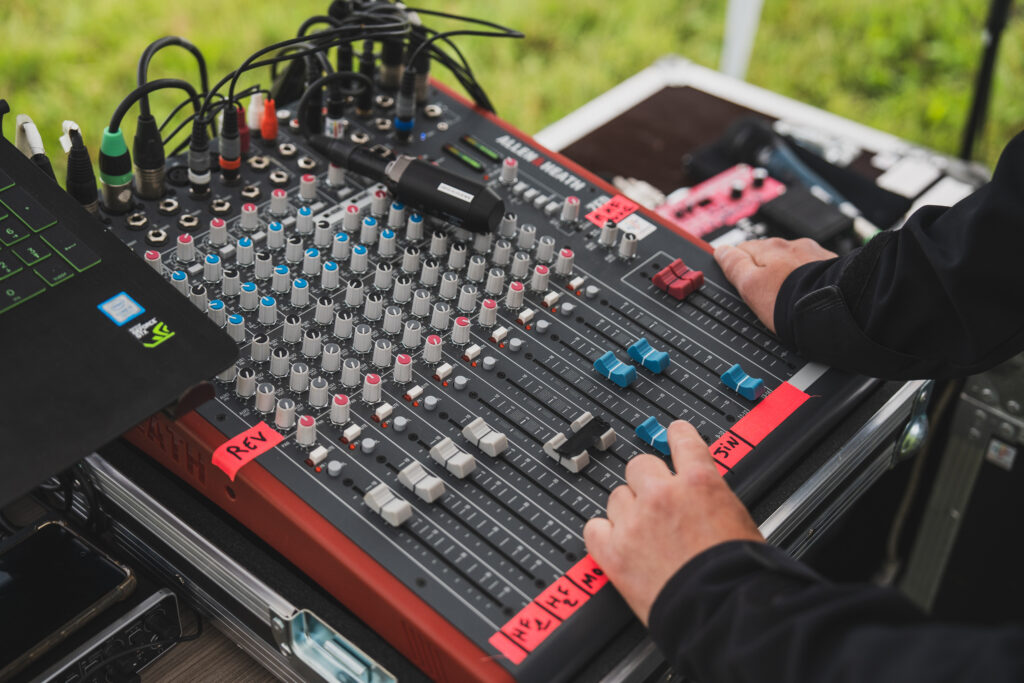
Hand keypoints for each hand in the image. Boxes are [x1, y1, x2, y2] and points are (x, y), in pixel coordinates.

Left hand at [584, 421, 762, 624]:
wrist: (722, 609)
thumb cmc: (739, 572)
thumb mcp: (740, 520)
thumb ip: (712, 498)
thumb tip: (704, 498)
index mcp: (700, 482)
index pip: (682, 440)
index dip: (676, 435)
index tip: (672, 433)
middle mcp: (663, 495)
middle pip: (639, 465)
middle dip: (648, 481)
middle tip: (657, 502)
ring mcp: (635, 522)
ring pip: (617, 496)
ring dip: (628, 509)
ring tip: (644, 533)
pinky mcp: (614, 552)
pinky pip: (594, 528)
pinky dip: (603, 534)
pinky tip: (616, 543)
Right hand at [714, 238, 836, 331]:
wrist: (838, 310)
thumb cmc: (792, 302)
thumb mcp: (751, 286)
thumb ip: (734, 266)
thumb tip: (721, 251)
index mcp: (769, 248)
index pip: (741, 249)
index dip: (736, 265)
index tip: (737, 279)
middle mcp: (793, 246)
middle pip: (768, 254)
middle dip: (763, 269)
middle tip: (763, 295)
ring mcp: (815, 255)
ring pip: (792, 262)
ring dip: (787, 274)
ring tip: (787, 298)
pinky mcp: (833, 268)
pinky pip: (813, 271)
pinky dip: (808, 280)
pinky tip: (807, 295)